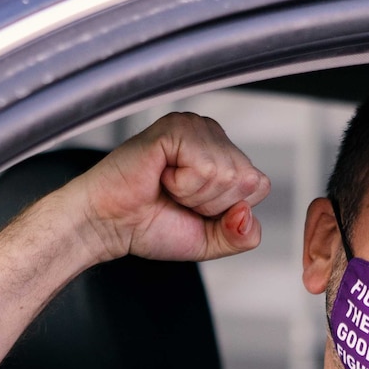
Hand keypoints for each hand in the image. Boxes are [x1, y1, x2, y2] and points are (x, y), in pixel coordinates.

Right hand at [69, 112, 269, 261]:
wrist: (108, 226)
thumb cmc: (152, 225)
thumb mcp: (212, 241)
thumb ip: (243, 236)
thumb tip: (246, 213)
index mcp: (225, 154)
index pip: (260, 186)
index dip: (229, 210)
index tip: (194, 207)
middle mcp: (213, 135)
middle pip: (249, 180)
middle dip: (212, 204)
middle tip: (177, 198)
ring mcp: (195, 127)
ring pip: (229, 175)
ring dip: (195, 195)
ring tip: (167, 187)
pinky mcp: (176, 128)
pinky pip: (206, 168)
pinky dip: (182, 185)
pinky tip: (160, 176)